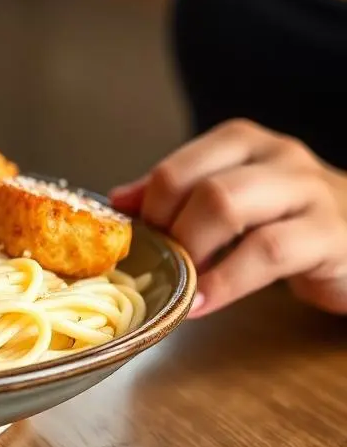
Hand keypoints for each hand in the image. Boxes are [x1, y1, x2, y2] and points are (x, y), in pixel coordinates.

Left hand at [109, 119, 346, 317]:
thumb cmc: (290, 220)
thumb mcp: (233, 199)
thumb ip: (180, 196)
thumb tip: (121, 202)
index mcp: (243, 143)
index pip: (179, 166)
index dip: (150, 206)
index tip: (136, 237)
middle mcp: (278, 157)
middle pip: (203, 187)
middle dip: (170, 231)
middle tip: (159, 263)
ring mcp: (309, 192)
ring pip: (230, 208)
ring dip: (193, 252)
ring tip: (180, 283)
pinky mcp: (332, 234)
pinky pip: (267, 253)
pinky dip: (225, 282)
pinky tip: (203, 302)